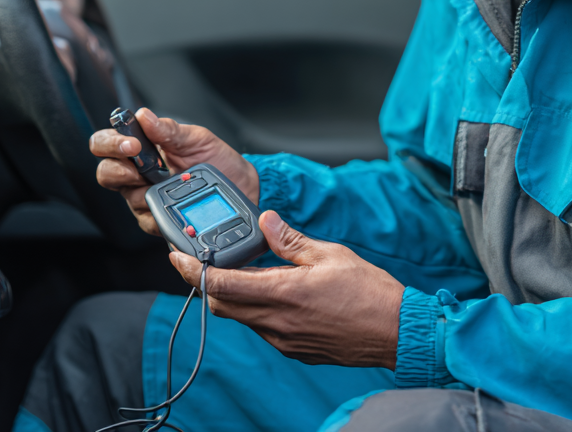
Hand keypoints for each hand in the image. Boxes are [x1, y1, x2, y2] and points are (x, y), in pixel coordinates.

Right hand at [89, 107, 258, 235]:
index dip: (110, 144)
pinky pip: (149, 221)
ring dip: (144, 192)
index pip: (106, 143)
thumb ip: (168, 130)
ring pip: (128, 199)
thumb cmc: (216, 158)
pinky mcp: (159, 220)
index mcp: (141, 149)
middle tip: (138, 170)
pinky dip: (161, 213)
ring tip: (169, 185)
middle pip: (106, 174)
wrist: (240, 183)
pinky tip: (176, 205)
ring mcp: (146, 199)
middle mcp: (137, 175)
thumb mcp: (195, 138)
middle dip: (117, 171)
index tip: (131, 144)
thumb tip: (143, 116)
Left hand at [170, 210, 403, 369]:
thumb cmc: (368, 291)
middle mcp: (275, 322)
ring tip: (245, 272)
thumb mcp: (330, 254)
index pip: (221, 284)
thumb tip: (267, 221)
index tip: (178, 256)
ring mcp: (283, 340)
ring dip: (234, 296)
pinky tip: (274, 293)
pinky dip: (256, 310)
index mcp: (281, 293)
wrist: (394, 331)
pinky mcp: (293, 350)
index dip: (193, 270)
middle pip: (221, 304)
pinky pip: (262, 329)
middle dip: (208, 282)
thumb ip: (291, 240)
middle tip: (206, 260)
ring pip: (241, 317)